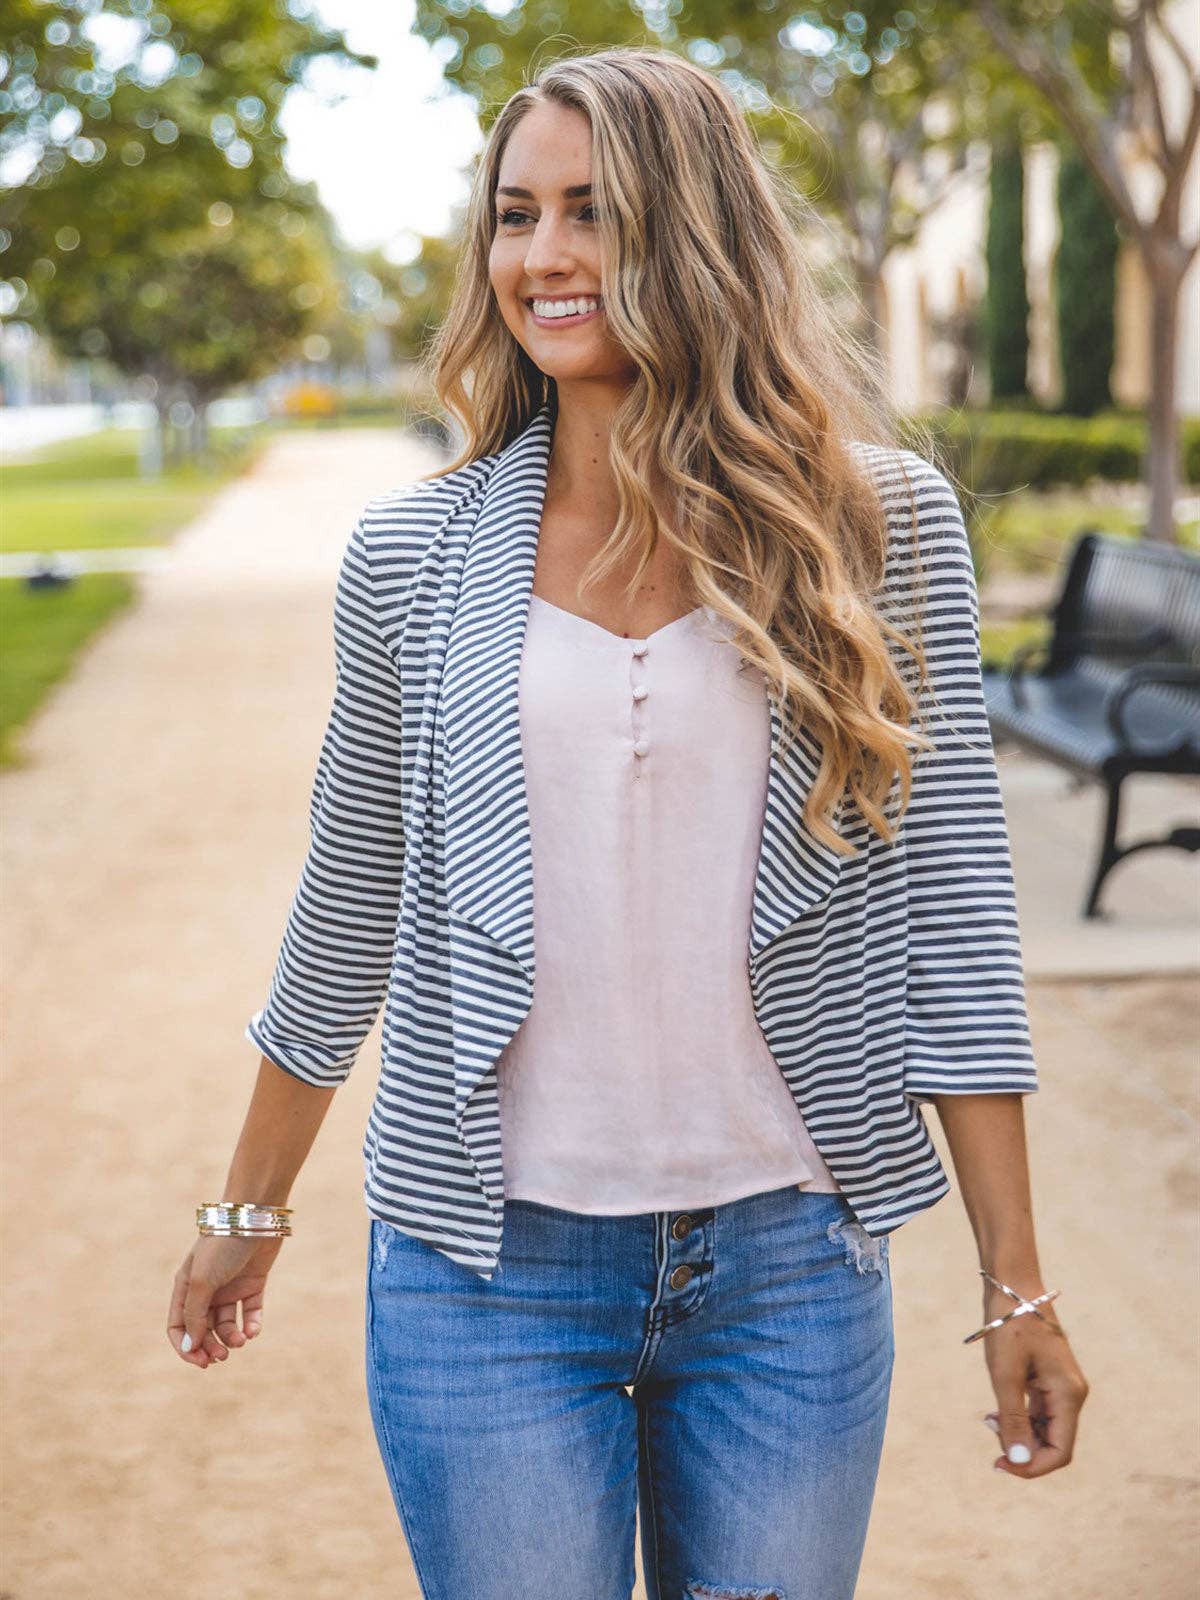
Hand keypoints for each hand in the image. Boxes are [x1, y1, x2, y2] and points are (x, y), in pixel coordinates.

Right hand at [167, 1233, 284, 1367]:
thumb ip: (194, 1315)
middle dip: (210, 1346)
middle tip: (222, 1357)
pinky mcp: (253, 1283)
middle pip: (203, 1329)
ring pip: (226, 1324)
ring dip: (231, 1338)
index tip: (201, 1361)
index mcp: (186, 1287)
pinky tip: (252, 1331)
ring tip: (240, 1340)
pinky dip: (251, 1325)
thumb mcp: (201, 1282)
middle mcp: (206, 1289)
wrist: (255, 1217)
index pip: (178, 1326)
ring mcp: (230, 1286)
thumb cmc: (222, 1246)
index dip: (186, 1347)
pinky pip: (249, 1312)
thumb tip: (191, 1346)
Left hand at [978, 1277, 1088, 1478]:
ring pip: (1045, 1429)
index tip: (999, 1464)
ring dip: (1018, 1434)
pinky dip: (1019, 1418)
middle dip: (1023, 1450)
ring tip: (988, 1421)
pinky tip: (994, 1413)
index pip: (1061, 1452)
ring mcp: (1062, 1387)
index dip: (1032, 1466)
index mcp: (1069, 1395)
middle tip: (989, 1438)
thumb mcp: (1005, 1375)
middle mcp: (1071, 1394)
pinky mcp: (1049, 1379)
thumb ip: (1013, 1420)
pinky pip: (1039, 1412)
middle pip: (1054, 1443)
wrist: (1013, 1286)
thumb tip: (1018, 1461)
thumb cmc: (1009, 1326)